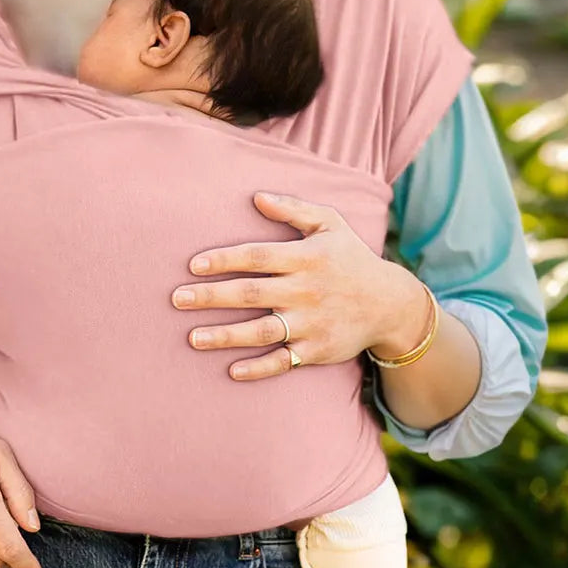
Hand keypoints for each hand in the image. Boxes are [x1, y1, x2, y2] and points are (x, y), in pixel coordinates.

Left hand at [173, 191, 426, 380]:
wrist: (390, 303)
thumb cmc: (350, 257)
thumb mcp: (330, 223)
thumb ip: (293, 209)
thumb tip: (257, 197)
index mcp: (305, 258)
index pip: (257, 257)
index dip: (225, 260)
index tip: (194, 265)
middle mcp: (306, 290)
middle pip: (252, 293)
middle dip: (212, 296)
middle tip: (177, 298)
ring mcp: (311, 323)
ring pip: (262, 331)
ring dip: (226, 335)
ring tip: (192, 337)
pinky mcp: (317, 350)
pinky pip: (284, 361)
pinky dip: (259, 368)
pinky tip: (232, 370)